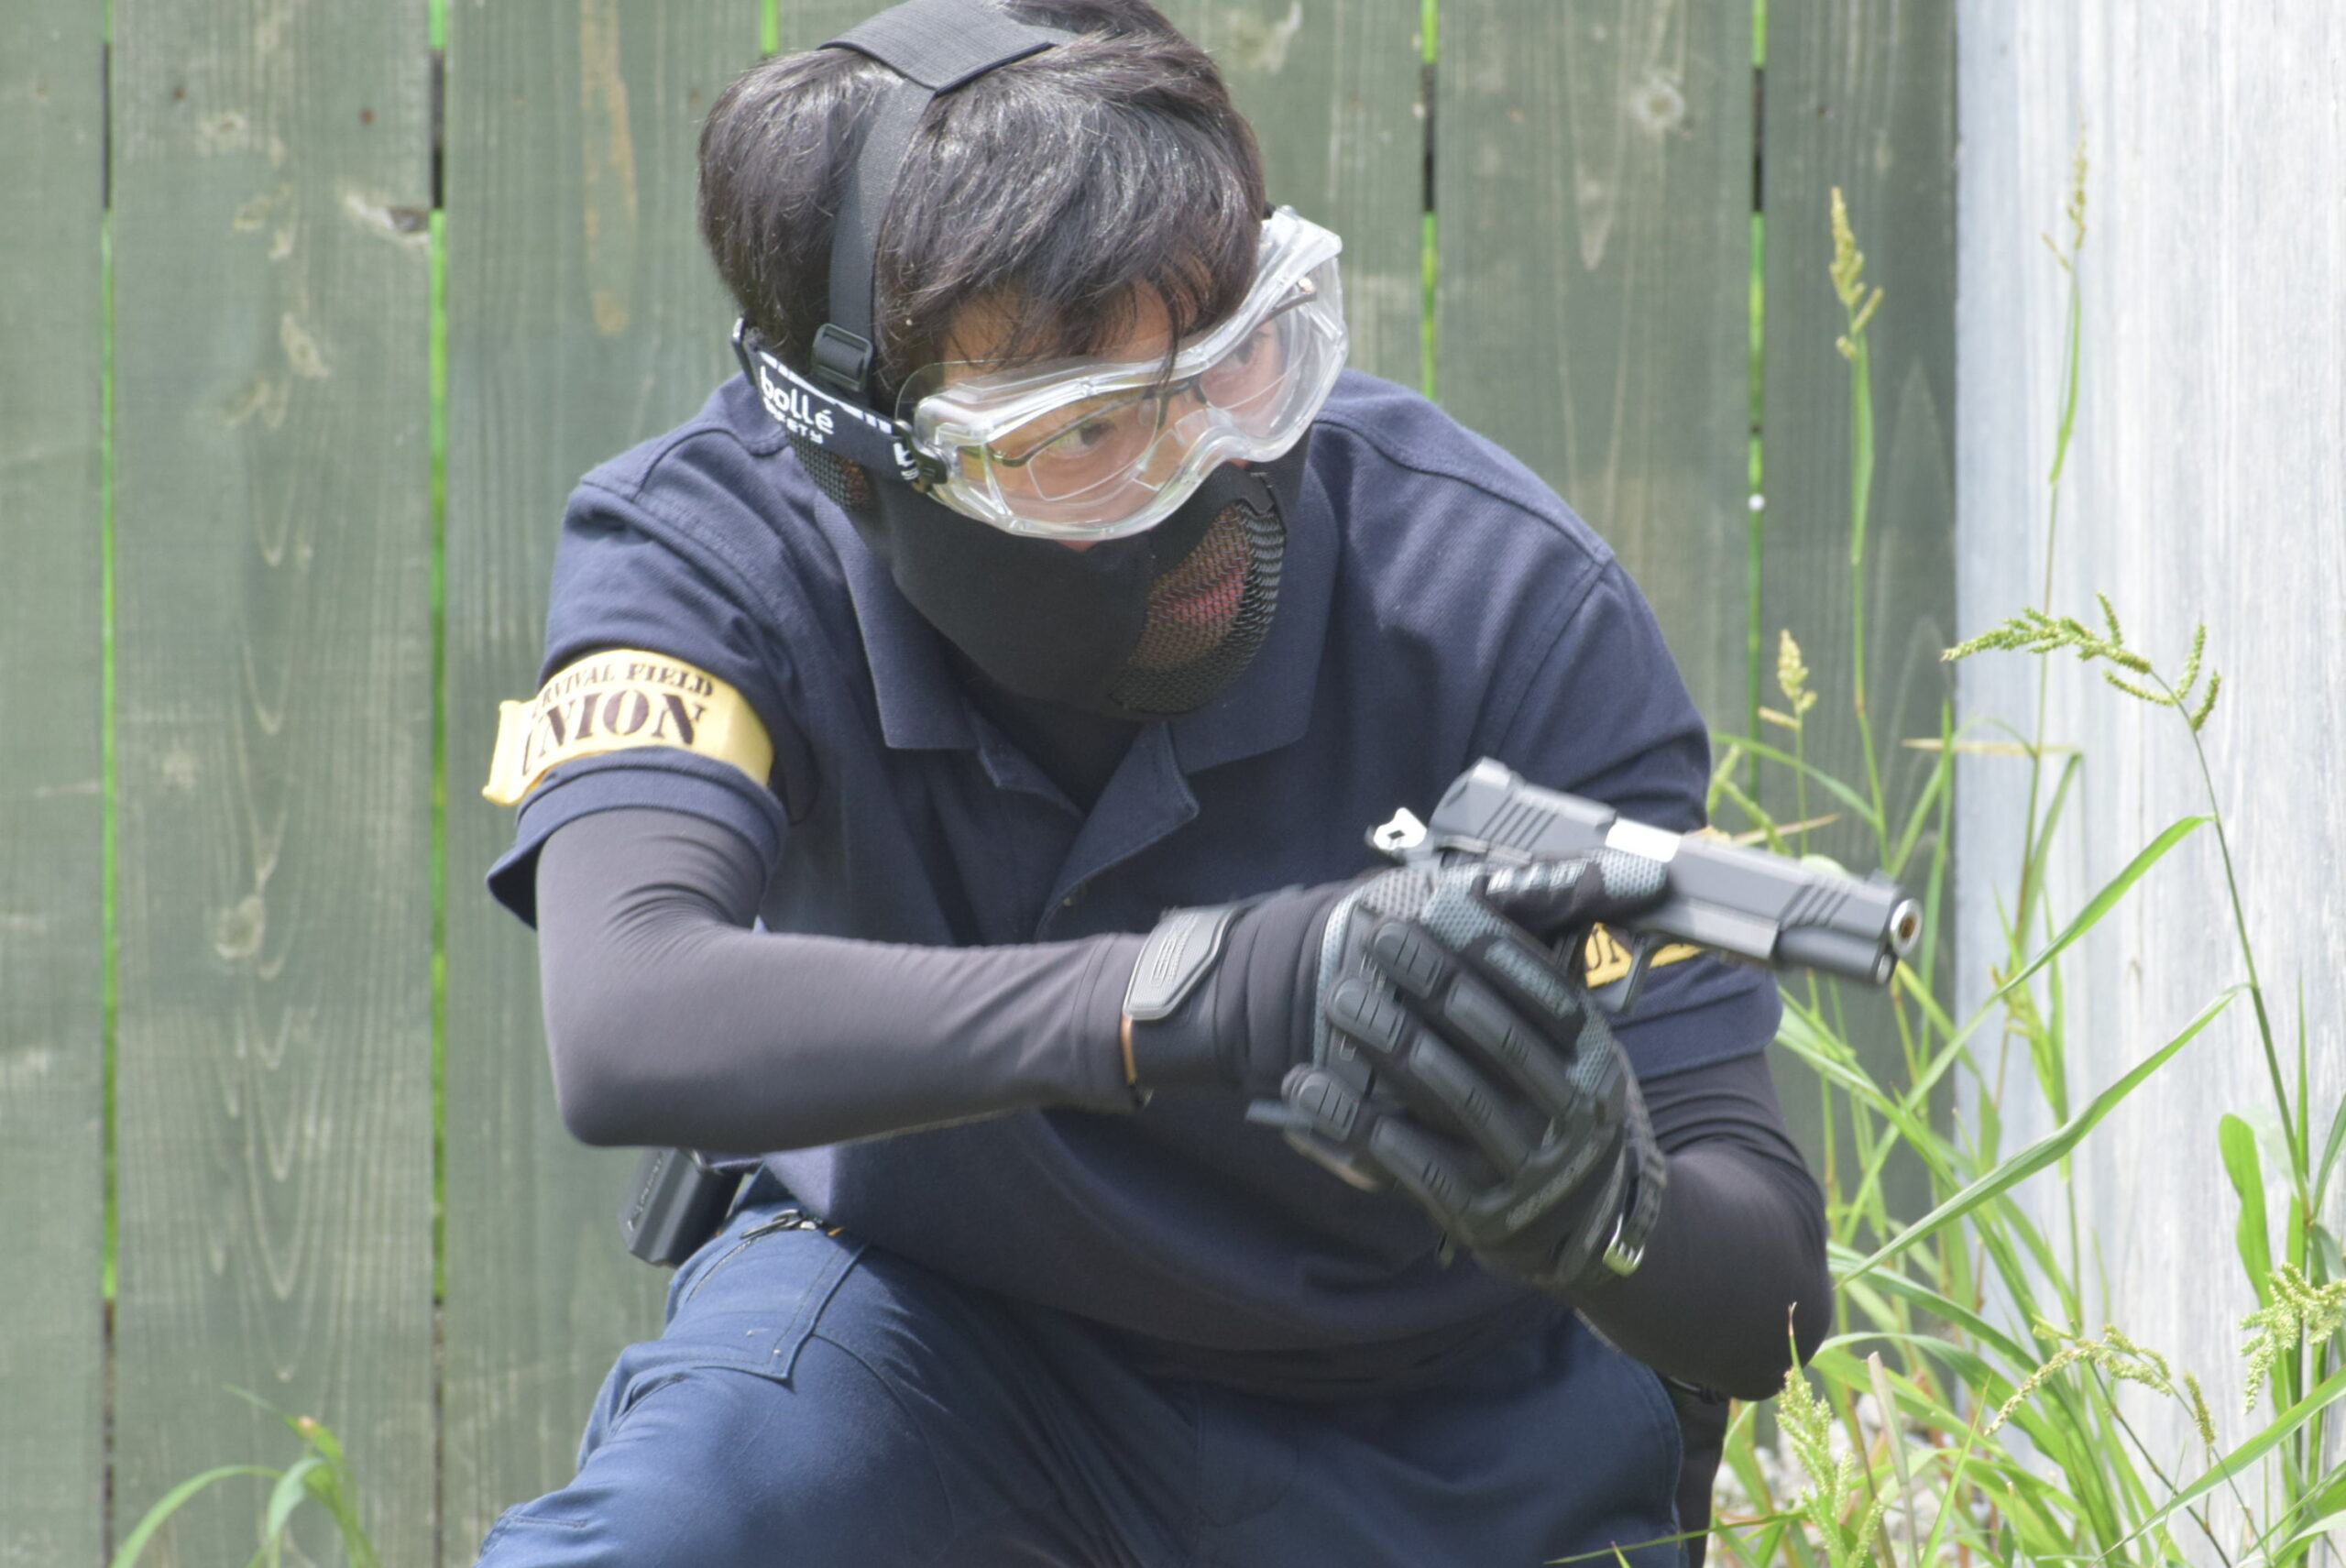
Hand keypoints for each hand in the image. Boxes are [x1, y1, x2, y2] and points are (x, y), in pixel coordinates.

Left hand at [1261, 851, 1671, 1292]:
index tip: (1434, 904)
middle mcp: (1574, 1117)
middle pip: (1495, 1037)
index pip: (1546, 992)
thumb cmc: (1556, 1109)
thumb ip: (1536, 982)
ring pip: (1451, 1095)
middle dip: (1432, 981)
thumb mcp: (1574, 1048)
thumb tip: (1484, 894)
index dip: (1489, 945)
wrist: (1579, 1228)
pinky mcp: (1483, 1217)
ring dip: (1389, 1041)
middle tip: (1376, 938)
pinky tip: (1306, 1085)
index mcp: (1597, 1060)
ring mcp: (1531, 1172)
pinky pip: (1410, 1162)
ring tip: (1338, 997)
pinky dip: (1353, 1121)